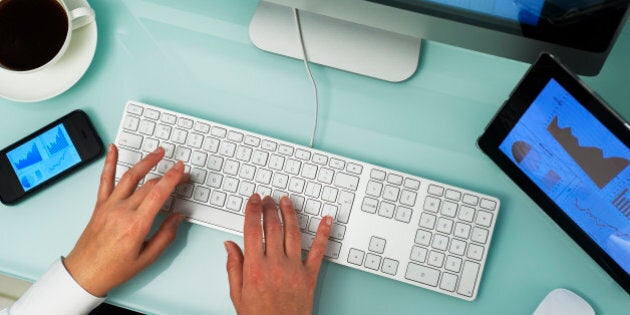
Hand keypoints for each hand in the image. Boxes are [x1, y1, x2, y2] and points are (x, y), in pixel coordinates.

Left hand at [64, 144, 186, 296]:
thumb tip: (179, 217)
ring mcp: (109, 205)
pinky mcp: (100, 205)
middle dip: (167, 174)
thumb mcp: (148, 258)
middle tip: (180, 171)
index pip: (158, 193)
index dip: (172, 178)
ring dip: (146, 161)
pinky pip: (105, 179)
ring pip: (130, 176)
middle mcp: (121, 211)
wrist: (84, 273)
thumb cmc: (113, 269)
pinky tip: (113, 149)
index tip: (182, 170)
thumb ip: (166, 235)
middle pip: (149, 184)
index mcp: (136, 225)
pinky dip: (109, 162)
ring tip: (158, 152)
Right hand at [225, 194, 331, 314]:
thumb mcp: (238, 295)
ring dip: (289, 213)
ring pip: (293, 233)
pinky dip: (324, 233)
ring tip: (285, 201)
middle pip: (272, 227)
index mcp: (255, 268)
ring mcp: (294, 269)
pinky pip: (319, 250)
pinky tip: (326, 220)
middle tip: (267, 198)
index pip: (252, 231)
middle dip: (269, 208)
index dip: (252, 211)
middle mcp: (275, 264)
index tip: (253, 200)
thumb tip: (229, 245)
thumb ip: (233, 267)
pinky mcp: (310, 275)